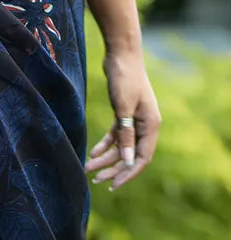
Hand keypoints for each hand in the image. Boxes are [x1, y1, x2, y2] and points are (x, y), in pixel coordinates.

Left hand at [85, 48, 160, 190]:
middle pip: (130, 155)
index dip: (128, 173)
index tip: (113, 185)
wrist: (121, 54)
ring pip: (121, 146)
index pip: (142, 158)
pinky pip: (116, 136)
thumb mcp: (123, 109)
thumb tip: (126, 161)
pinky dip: (105, 145)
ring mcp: (135, 120)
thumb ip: (125, 135)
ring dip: (106, 158)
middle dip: (114, 169)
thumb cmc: (124, 79)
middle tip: (96, 180)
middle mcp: (145, 125)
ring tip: (88, 167)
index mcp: (151, 125)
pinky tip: (92, 153)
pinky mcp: (124, 114)